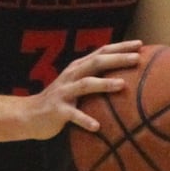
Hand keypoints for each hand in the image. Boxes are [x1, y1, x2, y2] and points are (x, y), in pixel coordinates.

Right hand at [26, 40, 141, 138]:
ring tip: (122, 85)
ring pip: (85, 84)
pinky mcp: (57, 110)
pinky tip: (97, 126)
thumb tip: (128, 79)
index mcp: (78, 68)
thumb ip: (96, 78)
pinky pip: (73, 115)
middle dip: (117, 59)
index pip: (101, 52)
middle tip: (137, 59)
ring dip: (104, 83)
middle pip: (96, 62)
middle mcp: (71, 75)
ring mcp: (64, 92)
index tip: (140, 44)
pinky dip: (85, 120)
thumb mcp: (78, 85)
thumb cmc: (61, 100)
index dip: (120, 47)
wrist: (29, 115)